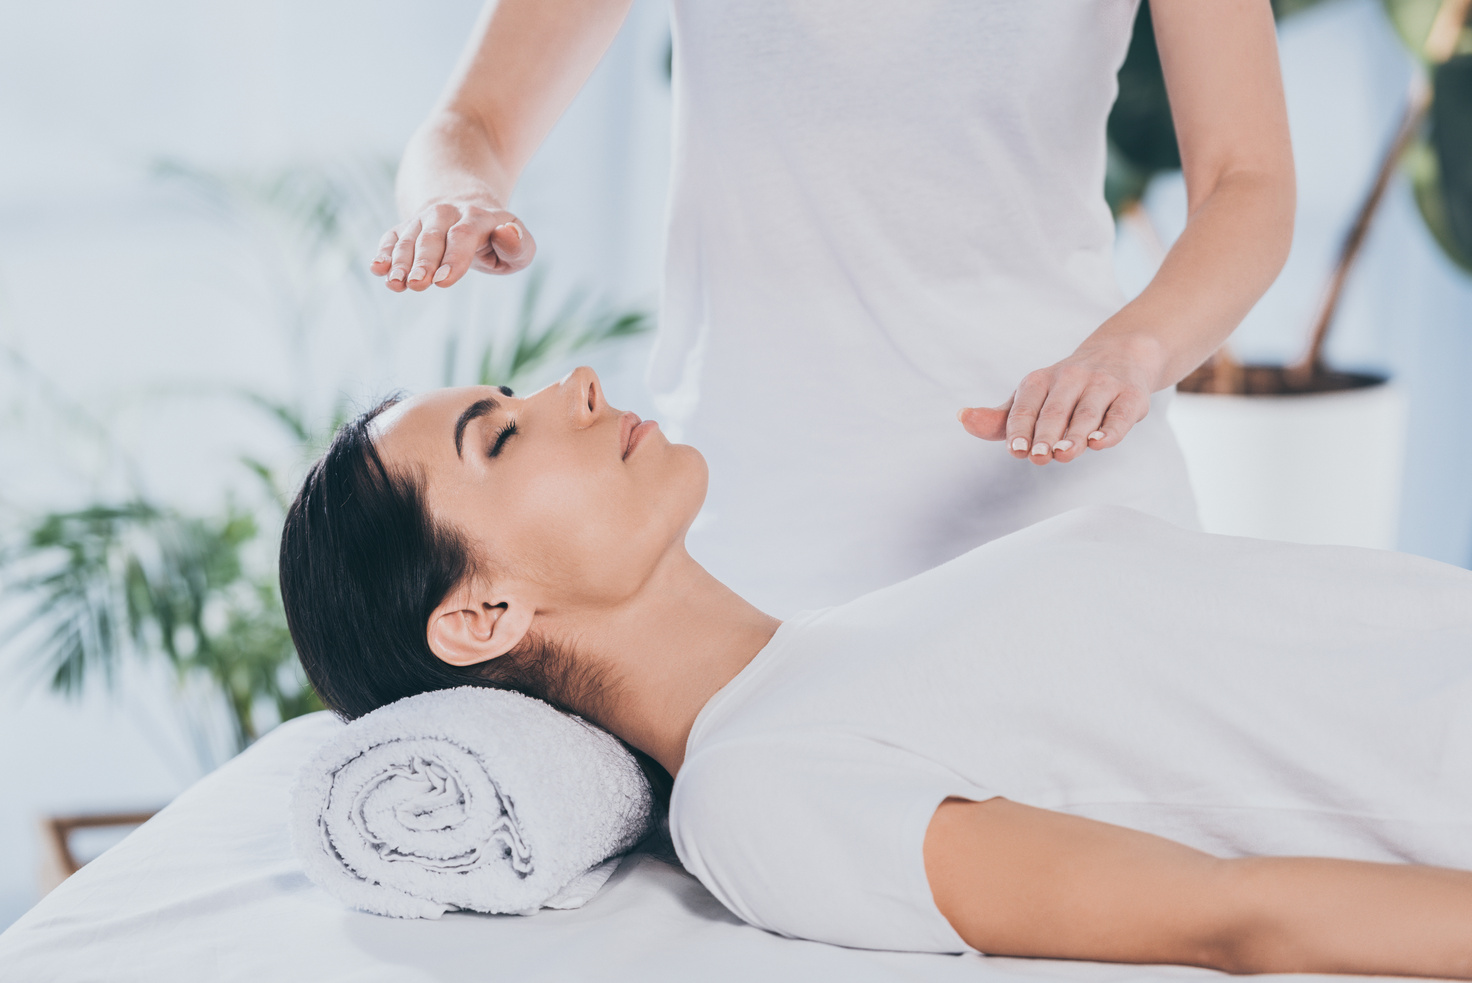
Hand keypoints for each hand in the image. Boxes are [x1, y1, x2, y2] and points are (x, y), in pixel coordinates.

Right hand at [370, 198, 534, 291]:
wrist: (468, 210)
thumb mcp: (520, 247)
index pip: (464, 235)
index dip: (453, 257)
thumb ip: (518, 246)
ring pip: (409, 238)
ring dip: (400, 262)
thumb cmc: (499, 241)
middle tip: (416, 285)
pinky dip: (383, 252)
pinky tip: (377, 268)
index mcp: (479, 217)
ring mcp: (424, 220)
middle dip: (424, 262)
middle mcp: (447, 213)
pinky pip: (392, 237)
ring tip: (395, 284)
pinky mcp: (406, 229)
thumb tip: (507, 233)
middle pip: (432, 237)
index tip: (443, 281)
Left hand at [957, 345, 1157, 464]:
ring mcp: (1102, 385)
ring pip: (1086, 413)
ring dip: (1075, 435)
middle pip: (1054, 411)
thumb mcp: (1030, 398)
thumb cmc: (1064, 389)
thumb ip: (999, 419)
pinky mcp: (1131, 395)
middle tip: (1038, 457)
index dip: (1019, 429)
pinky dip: (1110, 430)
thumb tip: (962, 418)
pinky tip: (1099, 443)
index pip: (1025, 406)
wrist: (1122, 354)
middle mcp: (1070, 378)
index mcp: (1039, 381)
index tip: (1016, 450)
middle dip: (1045, 435)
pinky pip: (1120, 414)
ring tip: (1064, 455)